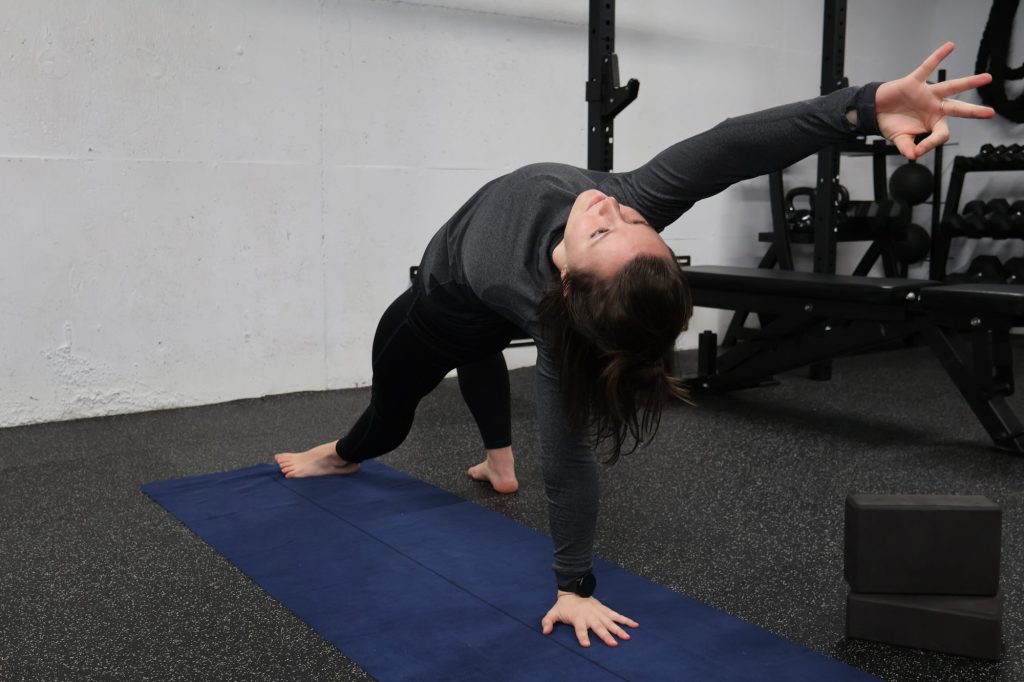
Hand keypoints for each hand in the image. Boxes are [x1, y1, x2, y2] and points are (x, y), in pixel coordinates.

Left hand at [540, 592, 638, 646]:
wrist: (574, 589)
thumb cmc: (564, 606)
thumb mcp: (553, 612)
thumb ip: (548, 622)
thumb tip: (545, 631)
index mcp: (578, 618)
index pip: (580, 629)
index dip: (582, 636)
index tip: (586, 645)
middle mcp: (590, 616)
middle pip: (599, 627)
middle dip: (606, 636)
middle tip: (613, 644)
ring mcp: (599, 613)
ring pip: (610, 622)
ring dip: (619, 630)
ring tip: (627, 638)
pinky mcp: (605, 610)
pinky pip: (617, 616)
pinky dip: (626, 620)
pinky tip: (635, 625)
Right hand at [875, 41, 994, 160]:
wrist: (874, 110)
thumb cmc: (890, 123)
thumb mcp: (899, 139)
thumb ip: (907, 147)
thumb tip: (913, 156)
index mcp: (932, 122)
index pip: (941, 134)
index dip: (930, 143)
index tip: (917, 150)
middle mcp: (934, 107)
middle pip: (958, 109)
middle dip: (974, 111)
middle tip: (990, 113)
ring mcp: (926, 94)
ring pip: (950, 88)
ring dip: (968, 83)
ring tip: (987, 79)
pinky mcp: (914, 82)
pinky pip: (927, 67)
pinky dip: (938, 57)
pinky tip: (950, 46)